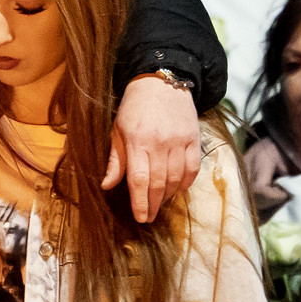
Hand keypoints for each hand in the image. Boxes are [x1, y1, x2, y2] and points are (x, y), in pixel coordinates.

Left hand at [103, 74, 200, 221]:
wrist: (160, 83)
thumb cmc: (133, 109)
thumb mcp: (117, 131)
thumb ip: (115, 160)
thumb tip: (107, 186)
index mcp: (137, 141)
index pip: (139, 179)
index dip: (140, 202)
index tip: (140, 217)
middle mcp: (160, 143)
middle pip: (159, 183)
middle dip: (153, 204)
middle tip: (149, 217)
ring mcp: (179, 141)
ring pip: (177, 178)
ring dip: (168, 196)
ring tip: (159, 203)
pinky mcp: (194, 139)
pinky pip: (193, 169)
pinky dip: (185, 183)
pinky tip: (176, 189)